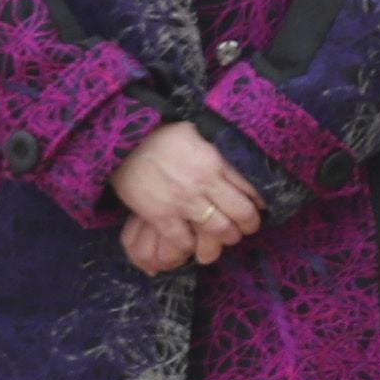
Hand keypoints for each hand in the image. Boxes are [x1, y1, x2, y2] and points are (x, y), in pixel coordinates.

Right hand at [108, 120, 262, 269]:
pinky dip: (191, 245)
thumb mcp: (194, 134)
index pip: (250, 190)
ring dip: (224, 238)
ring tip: (222, 239)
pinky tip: (191, 243)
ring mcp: (182, 201)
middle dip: (248, 226)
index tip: (257, 210)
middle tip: (244, 229)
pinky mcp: (160, 215)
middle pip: (241, 214)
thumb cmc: (158, 136)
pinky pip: (184, 239)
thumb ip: (214, 149)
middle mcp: (204, 183)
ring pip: (219, 230)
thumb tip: (232, 156)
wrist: (121, 144)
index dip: (258, 205)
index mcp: (215, 162)